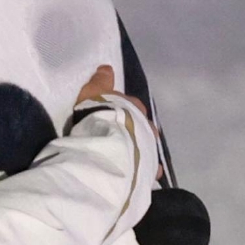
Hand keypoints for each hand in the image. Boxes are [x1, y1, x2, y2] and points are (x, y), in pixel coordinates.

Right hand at [67, 65, 164, 183]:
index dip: (123, 110)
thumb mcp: (94, 92)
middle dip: (135, 130)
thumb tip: (106, 68)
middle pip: (143, 126)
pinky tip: (140, 175)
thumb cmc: (99, 115)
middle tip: (122, 137)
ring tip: (130, 157)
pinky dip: (146, 171)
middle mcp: (147, 125)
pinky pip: (149, 169)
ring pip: (147, 146)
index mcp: (135, 106)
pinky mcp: (148, 168)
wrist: (108, 144)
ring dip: (141, 150)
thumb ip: (101, 81)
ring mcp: (150, 148)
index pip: (132, 105)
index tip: (114, 116)